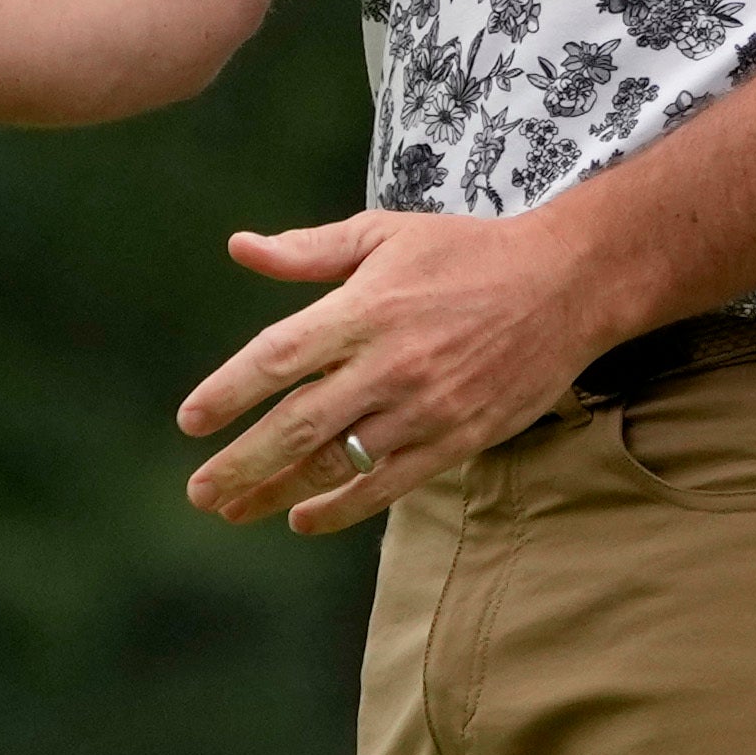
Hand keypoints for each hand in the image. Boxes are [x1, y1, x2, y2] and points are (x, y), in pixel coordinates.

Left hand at [174, 201, 627, 534]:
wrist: (566, 284)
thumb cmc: (465, 253)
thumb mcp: (384, 235)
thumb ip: (309, 251)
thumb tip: (239, 247)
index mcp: (362, 309)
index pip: (277, 357)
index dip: (228, 392)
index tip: (189, 422)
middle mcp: (388, 364)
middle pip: (297, 425)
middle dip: (241, 464)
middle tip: (199, 491)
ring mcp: (424, 408)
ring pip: (337, 463)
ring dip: (279, 492)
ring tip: (235, 510)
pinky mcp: (457, 438)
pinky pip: (388, 485)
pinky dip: (342, 507)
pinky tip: (304, 519)